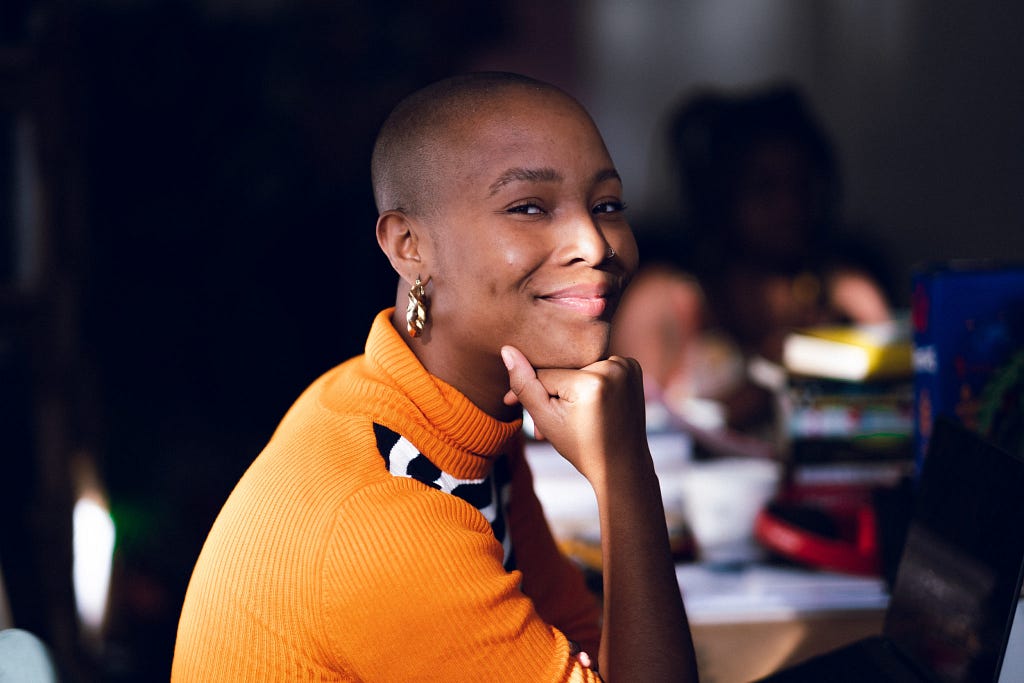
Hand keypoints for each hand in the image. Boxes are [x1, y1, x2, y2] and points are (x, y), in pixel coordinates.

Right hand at [501, 345, 647, 482]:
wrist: (622, 464)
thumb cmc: (582, 446)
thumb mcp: (545, 419)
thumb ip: (524, 384)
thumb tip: (507, 350)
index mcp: (591, 381)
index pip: (546, 374)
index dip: (534, 392)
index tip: (520, 406)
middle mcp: (613, 367)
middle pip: (564, 369)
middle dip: (554, 389)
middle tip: (555, 415)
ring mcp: (627, 365)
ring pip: (580, 367)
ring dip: (572, 384)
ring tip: (573, 412)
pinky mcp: (633, 366)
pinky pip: (598, 366)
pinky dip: (591, 380)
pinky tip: (592, 403)